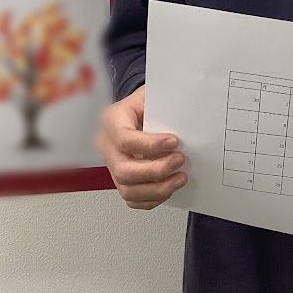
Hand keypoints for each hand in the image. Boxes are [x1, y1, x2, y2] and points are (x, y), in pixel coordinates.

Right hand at [95, 85, 185, 210]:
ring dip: (158, 189)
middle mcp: (107, 145)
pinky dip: (153, 199)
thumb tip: (185, 111)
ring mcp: (113, 165)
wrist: (140, 109)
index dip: (150, 145)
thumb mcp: (152, 93)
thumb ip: (163, 102)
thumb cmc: (148, 101)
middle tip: (180, 160)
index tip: (174, 142)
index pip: (124, 139)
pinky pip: (133, 199)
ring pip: (127, 189)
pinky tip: (169, 188)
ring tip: (180, 178)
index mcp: (112, 120)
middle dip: (156, 170)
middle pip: (123, 170)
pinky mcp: (122, 179)